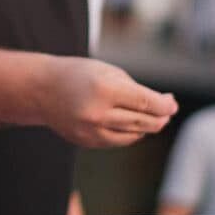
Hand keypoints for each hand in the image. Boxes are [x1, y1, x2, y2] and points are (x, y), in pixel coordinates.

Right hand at [39, 57, 177, 147]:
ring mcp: (90, 131)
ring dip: (147, 127)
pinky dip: (130, 134)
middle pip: (141, 121)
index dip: (164, 105)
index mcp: (103, 89)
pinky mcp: (86, 142)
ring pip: (132, 135)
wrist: (42, 89)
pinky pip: (117, 141)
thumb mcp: (109, 72)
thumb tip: (166, 107)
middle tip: (167, 110)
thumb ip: (136, 90)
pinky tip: (134, 124)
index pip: (144, 102)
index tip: (172, 104)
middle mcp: (97, 113)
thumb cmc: (79, 75)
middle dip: (159, 117)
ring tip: (153, 117)